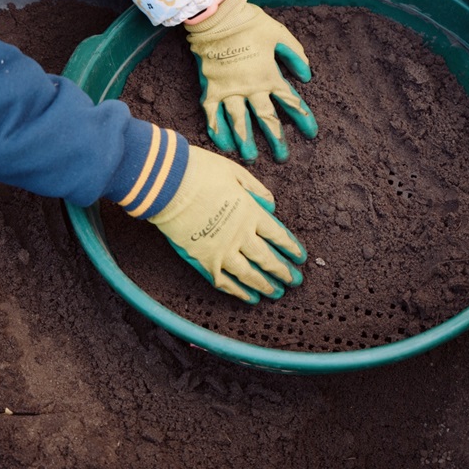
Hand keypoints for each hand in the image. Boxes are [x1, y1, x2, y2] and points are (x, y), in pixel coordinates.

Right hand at [145, 145, 307, 302]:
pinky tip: (248, 297)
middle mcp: (241, 235)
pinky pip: (224, 281)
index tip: (300, 257)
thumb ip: (256, 190)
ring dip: (264, 285)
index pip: (278, 235)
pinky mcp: (203, 260)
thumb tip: (271, 205)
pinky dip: (238, 291)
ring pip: (249, 275)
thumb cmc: (201, 171)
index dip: (290, 247)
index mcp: (251, 213)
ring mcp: (222, 250)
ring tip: (276, 293)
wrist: (168, 184)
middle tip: (295, 281)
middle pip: (267, 258)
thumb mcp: (236, 172)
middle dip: (283, 271)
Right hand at [186, 0, 317, 162]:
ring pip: (240, 123)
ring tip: (252, 158)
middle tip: (282, 158)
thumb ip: (295, 55)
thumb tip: (307, 76)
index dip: (303, 119)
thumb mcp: (280, 34)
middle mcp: (251, 88)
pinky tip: (224, 145)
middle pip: (267, 119)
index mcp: (269, 75)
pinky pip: (213, 116)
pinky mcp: (210, 90)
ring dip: (246, 142)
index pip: (291, 102)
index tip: (312, 134)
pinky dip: (218, 131)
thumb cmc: (249, 23)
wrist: (216, 16)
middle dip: (276, 140)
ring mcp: (229, 91)